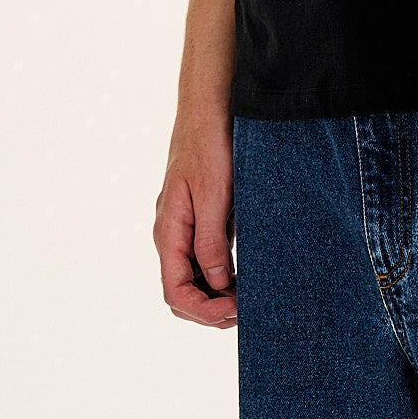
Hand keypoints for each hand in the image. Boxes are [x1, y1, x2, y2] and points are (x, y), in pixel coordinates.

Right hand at [154, 109, 236, 329]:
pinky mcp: (200, 217)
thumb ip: (211, 239)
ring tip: (248, 297)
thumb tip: (218, 283)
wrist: (209, 107)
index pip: (176, 292)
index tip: (236, 311)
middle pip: (182, 292)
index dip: (204, 311)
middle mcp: (172, 234)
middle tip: (247, 309)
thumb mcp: (214, 193)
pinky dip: (221, 275)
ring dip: (217, 295)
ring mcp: (185, 227)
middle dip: (210, 310)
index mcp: (169, 231)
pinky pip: (205, 258)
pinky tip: (244, 273)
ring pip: (194, 278)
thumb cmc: (210, 144)